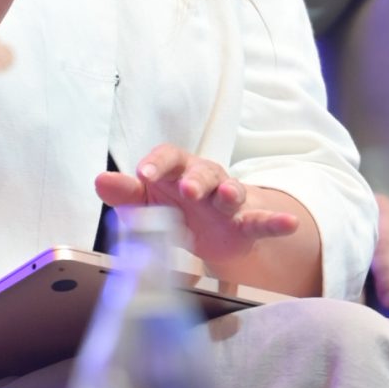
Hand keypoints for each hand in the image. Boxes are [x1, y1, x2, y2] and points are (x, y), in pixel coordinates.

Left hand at [95, 147, 299, 281]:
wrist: (208, 230)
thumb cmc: (174, 207)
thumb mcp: (148, 202)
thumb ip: (126, 194)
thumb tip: (100, 181)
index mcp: (177, 171)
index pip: (169, 157)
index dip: (157, 163)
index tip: (143, 172)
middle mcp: (205, 179)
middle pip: (202, 172)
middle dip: (195, 180)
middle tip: (186, 190)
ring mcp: (228, 200)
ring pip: (232, 190)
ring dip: (230, 192)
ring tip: (229, 197)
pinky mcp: (246, 223)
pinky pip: (262, 220)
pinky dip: (276, 222)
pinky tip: (288, 223)